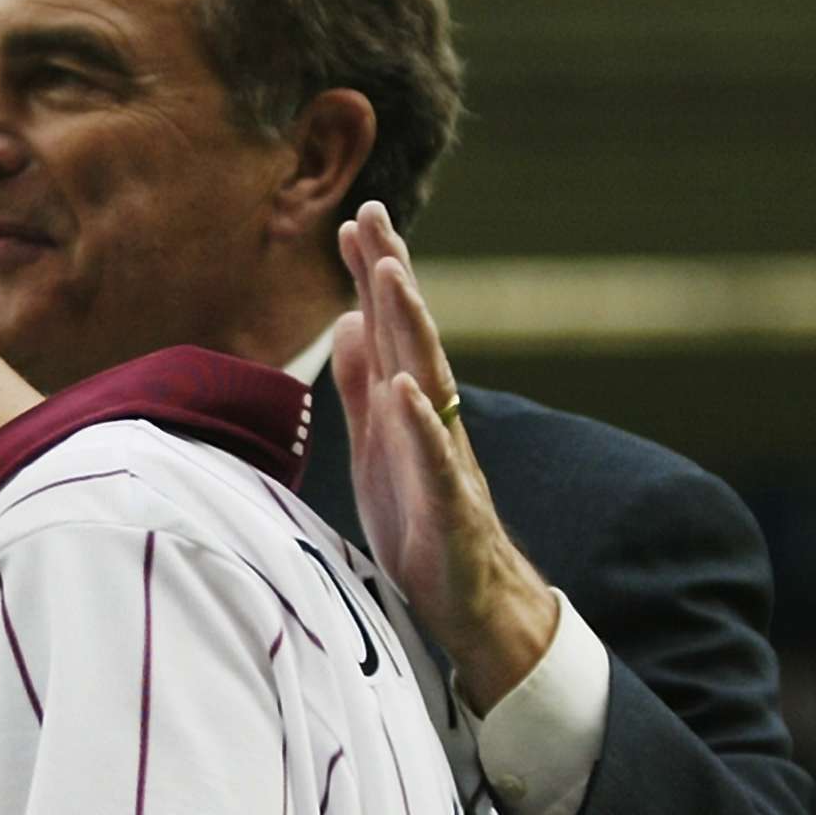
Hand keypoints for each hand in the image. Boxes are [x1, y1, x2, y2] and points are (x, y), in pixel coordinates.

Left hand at [333, 201, 559, 711]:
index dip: (375, 274)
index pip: (391, 327)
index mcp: (408, 404)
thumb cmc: (419, 520)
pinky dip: (422, 424)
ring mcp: (445, 458)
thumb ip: (361, 386)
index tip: (357, 217)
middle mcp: (432, 419)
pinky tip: (406, 389)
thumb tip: (348, 319)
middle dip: (393, 274)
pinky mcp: (451, 506)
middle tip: (375, 214)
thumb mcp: (375, 444)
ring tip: (391, 276)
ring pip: (428, 380)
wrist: (467, 600)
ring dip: (412, 326)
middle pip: (411, 335)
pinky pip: (437, 460)